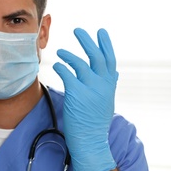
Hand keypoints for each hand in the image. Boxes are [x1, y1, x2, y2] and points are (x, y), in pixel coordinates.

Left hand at [53, 28, 117, 170]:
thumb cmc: (95, 122)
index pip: (110, 59)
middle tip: (77, 30)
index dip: (105, 44)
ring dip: (69, 54)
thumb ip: (108, 85)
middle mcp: (102, 84)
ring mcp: (91, 88)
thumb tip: (114, 72)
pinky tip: (56, 65)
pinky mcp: (77, 94)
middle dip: (87, 41)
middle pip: (96, 56)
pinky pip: (67, 74)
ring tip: (60, 51)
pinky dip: (61, 67)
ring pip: (80, 63)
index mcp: (109, 85)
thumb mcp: (107, 101)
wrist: (90, 141)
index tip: (101, 31)